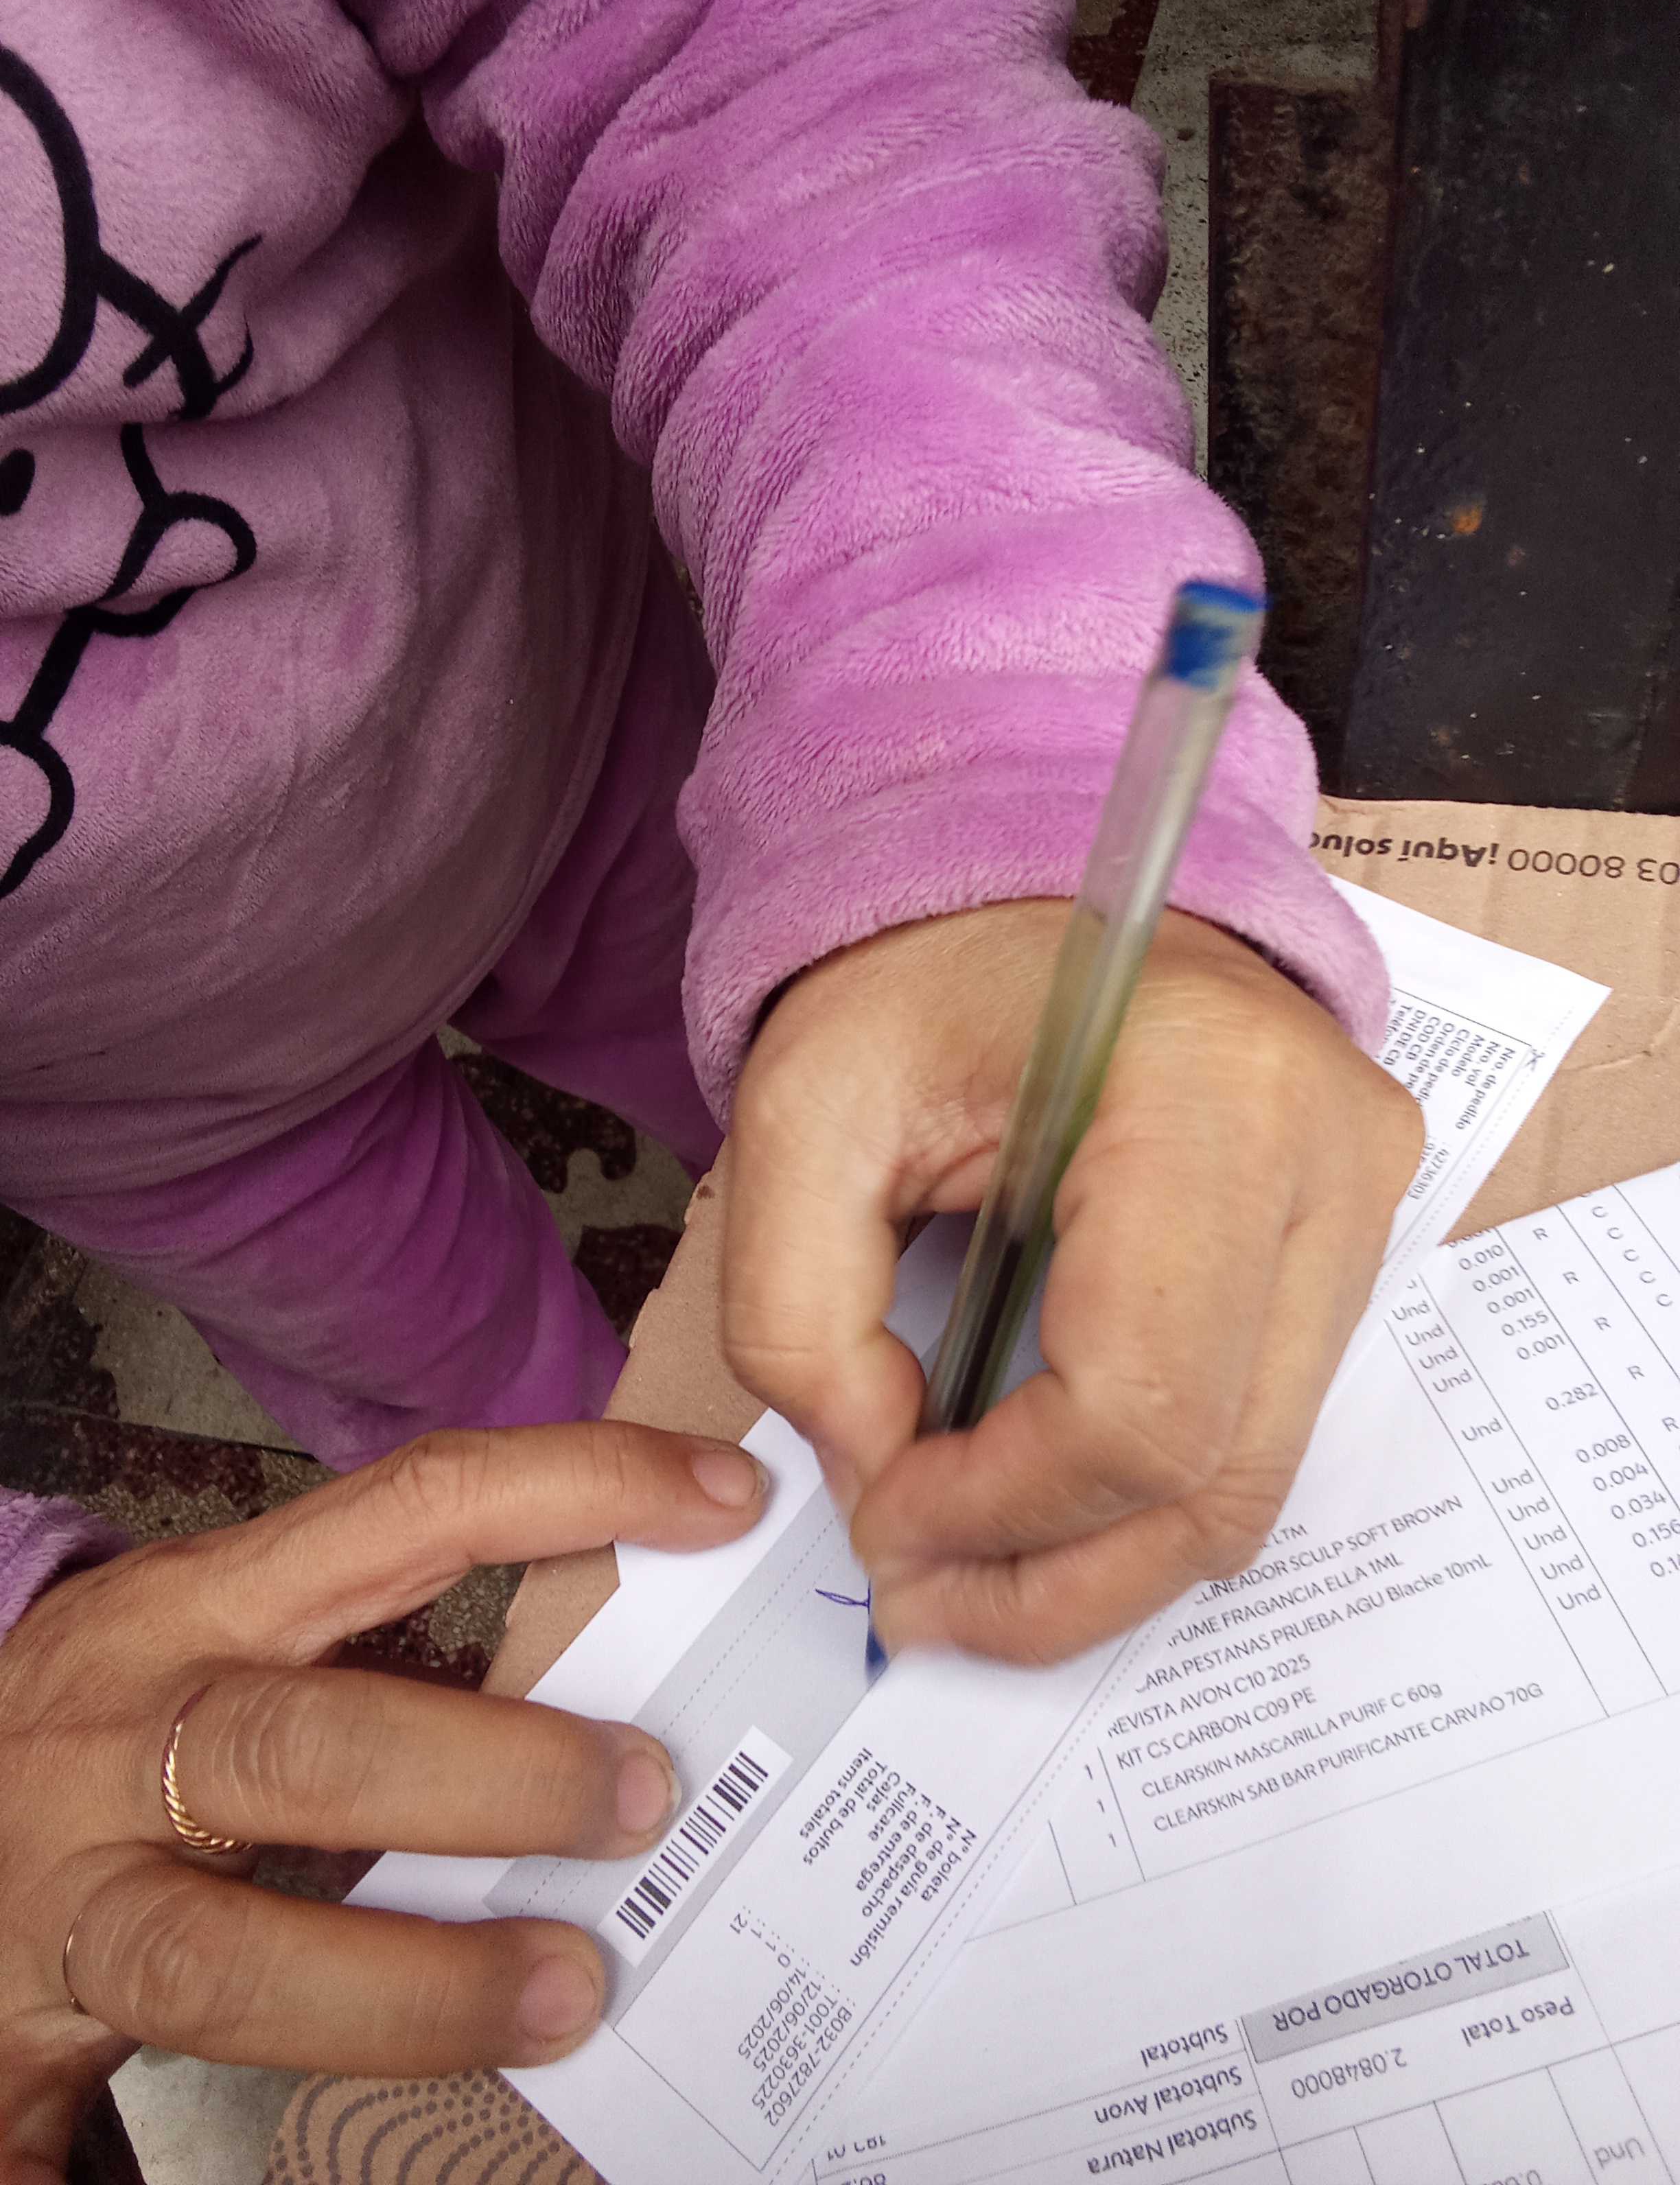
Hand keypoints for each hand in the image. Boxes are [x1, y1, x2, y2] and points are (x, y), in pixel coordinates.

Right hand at [0, 1420, 765, 2184]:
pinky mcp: (8, 2028)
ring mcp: (66, 1890)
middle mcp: (130, 1729)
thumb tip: (609, 1699)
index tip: (724, 1500)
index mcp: (202, 1606)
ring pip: (216, 1953)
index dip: (573, 1486)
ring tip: (564, 1996)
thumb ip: (380, 1644)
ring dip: (400, 1989)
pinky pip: (39, 2123)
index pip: (410, 1508)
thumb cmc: (110, 1723)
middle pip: (306, 1742)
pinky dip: (89, 2178)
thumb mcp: (225, 1640)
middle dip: (488, 1774)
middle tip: (645, 1799)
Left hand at [726, 901, 1420, 1663]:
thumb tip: (886, 1488)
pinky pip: (1258, 1426)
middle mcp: (1332, 1157)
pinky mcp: (1349, 1240)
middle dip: (1055, 1574)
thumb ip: (800, 1321)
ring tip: (967, 1569)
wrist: (1030, 892)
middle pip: (1218, 1473)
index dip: (999, 1507)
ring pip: (1253, 1476)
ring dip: (1102, 1556)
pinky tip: (1037, 1497)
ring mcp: (1366, 1203)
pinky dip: (1143, 1495)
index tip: (884, 1517)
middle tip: (922, 1604)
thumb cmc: (918, 977)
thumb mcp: (798, 1119)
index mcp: (1209, 1097)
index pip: (1138, 1403)